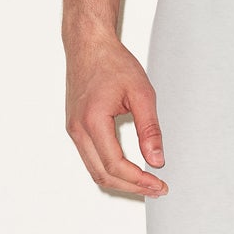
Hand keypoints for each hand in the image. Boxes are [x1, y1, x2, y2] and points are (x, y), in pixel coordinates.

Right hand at [65, 34, 167, 197]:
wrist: (88, 45)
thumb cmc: (112, 62)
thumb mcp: (141, 93)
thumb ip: (149, 129)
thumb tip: (156, 160)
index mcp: (93, 120)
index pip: (115, 165)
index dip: (139, 180)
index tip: (159, 184)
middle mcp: (77, 129)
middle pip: (102, 175)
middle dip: (131, 187)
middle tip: (157, 188)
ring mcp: (73, 130)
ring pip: (94, 170)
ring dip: (120, 181)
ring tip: (146, 183)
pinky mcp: (75, 128)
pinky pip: (90, 159)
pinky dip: (109, 170)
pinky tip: (129, 170)